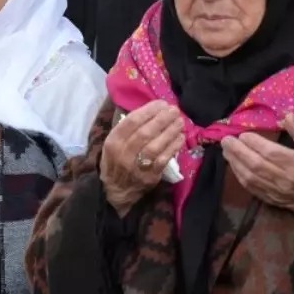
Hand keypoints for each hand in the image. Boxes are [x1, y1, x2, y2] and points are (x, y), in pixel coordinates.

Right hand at [99, 100, 183, 216]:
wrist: (117, 190)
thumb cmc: (115, 161)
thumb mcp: (113, 143)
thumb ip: (127, 129)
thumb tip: (150, 111)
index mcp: (113, 142)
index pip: (131, 122)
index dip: (148, 111)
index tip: (161, 103)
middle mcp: (123, 153)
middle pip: (145, 133)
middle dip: (162, 119)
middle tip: (174, 110)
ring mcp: (136, 166)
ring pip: (155, 145)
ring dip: (170, 131)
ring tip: (179, 121)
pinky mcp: (150, 176)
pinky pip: (164, 159)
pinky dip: (173, 146)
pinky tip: (180, 137)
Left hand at [222, 115, 293, 223]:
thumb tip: (286, 116)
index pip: (271, 153)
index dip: (254, 143)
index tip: (243, 134)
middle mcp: (285, 178)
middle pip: (256, 164)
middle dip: (238, 151)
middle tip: (226, 140)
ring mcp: (277, 191)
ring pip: (250, 177)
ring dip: (235, 163)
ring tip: (225, 151)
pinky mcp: (272, 199)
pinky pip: (252, 188)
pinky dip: (240, 177)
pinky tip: (233, 167)